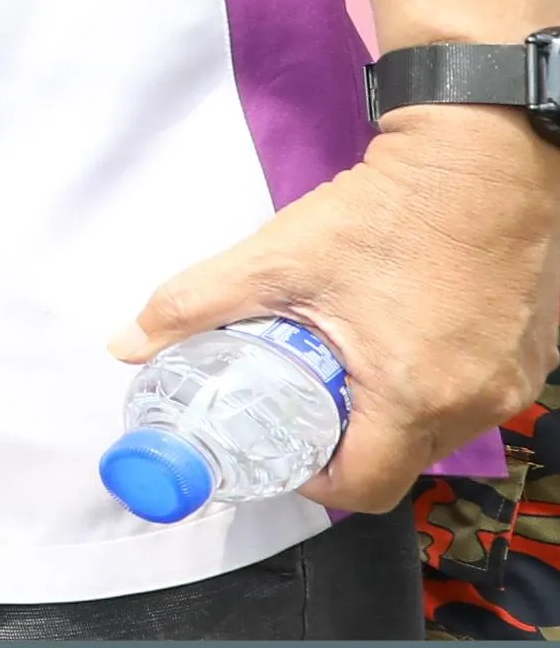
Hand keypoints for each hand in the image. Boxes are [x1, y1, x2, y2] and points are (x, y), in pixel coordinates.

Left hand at [118, 106, 559, 510]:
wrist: (481, 158)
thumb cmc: (387, 211)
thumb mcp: (275, 258)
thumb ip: (194, 305)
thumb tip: (127, 345)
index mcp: (415, 395)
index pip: (362, 489)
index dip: (312, 480)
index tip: (282, 447)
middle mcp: (475, 402)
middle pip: (400, 464)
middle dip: (347, 445)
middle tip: (306, 403)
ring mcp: (512, 382)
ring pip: (439, 433)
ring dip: (391, 414)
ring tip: (350, 365)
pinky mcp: (531, 358)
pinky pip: (474, 397)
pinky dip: (433, 385)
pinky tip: (400, 340)